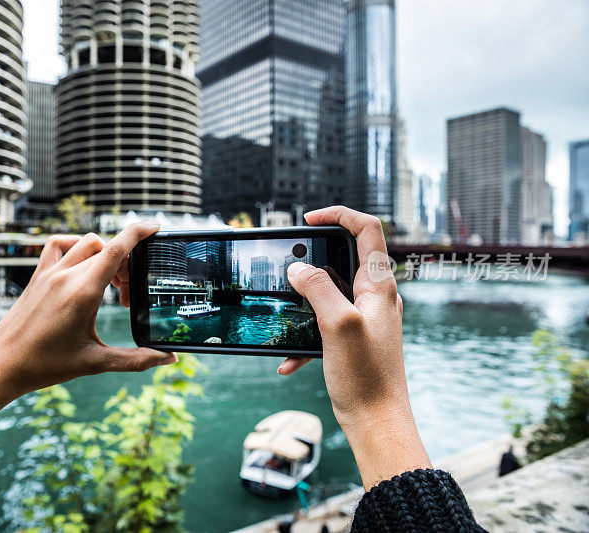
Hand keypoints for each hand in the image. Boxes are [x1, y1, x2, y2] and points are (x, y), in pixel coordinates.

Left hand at [0, 223, 175, 457]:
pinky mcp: (37, 276)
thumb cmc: (45, 365)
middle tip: (126, 296)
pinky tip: (80, 267)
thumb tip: (168, 359)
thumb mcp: (95, 363)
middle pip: (107, 249)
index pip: (117, 249)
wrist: (0, 365)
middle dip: (126, 264)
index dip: (139, 233)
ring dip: (103, 254)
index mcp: (83, 292)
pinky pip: (58, 245)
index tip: (155, 227)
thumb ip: (135, 359)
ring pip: (85, 243)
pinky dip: (75, 247)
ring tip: (107, 283)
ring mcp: (49, 272)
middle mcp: (66, 275)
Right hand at [281, 206, 430, 487]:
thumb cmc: (366, 375)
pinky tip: (289, 362)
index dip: (339, 215)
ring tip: (285, 312)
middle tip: (287, 267)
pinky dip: (305, 338)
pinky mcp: (353, 338)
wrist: (377, 422)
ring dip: (304, 302)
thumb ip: (317, 288)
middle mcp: (375, 297)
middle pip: (343, 258)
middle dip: (312, 260)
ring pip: (329, 293)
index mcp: (379, 286)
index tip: (308, 220)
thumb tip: (297, 267)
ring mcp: (364, 317)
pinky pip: (324, 325)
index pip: (367, 230)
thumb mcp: (338, 323)